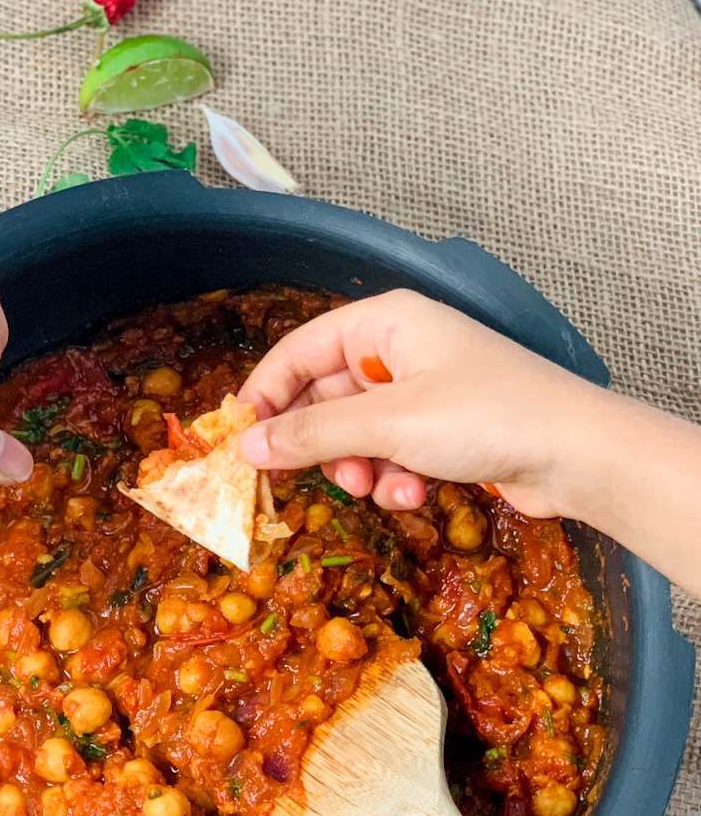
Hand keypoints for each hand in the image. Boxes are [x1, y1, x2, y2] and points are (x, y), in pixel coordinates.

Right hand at [238, 289, 604, 517]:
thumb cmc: (485, 416)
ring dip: (357, 467)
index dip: (266, 394)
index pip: (299, 350)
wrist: (575, 455)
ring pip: (355, 433)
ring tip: (373, 486)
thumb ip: (311, 433)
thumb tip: (246, 447)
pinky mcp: (440, 430)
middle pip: (324, 397)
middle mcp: (400, 349)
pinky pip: (390, 453)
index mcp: (385, 323)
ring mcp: (422, 391)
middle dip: (318, 442)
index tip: (240, 439)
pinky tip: (413, 492)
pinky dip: (392, 477)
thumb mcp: (387, 423)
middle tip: (292, 477)